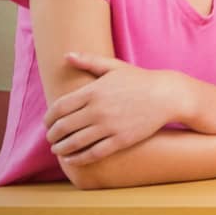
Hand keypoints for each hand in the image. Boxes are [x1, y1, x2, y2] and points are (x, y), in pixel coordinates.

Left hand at [45, 53, 173, 165]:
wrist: (168, 95)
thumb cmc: (140, 80)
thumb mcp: (115, 67)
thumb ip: (89, 61)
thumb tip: (66, 55)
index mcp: (94, 91)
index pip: (59, 107)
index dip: (48, 118)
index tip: (47, 123)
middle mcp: (98, 109)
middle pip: (63, 127)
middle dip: (52, 135)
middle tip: (51, 138)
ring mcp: (109, 126)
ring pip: (74, 142)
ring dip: (60, 148)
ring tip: (57, 149)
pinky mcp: (121, 140)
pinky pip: (92, 153)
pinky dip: (77, 159)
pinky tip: (71, 159)